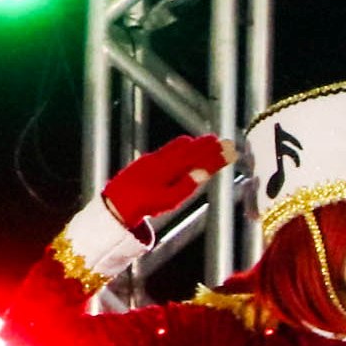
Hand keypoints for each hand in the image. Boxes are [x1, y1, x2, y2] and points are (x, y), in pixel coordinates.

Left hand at [104, 134, 232, 232]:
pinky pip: (169, 148)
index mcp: (169, 168)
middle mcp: (161, 159)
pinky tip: (185, 147)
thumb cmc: (145, 203)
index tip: (228, 150)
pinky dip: (182, 146)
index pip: (197, 158)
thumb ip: (187, 184)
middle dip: (206, 145)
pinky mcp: (146, 160)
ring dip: (194, 144)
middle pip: (188, 148)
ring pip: (177, 145)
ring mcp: (153, 158)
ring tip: (207, 142)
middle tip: (222, 141)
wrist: (117, 202)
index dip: (214, 154)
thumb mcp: (170, 199)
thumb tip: (204, 172)